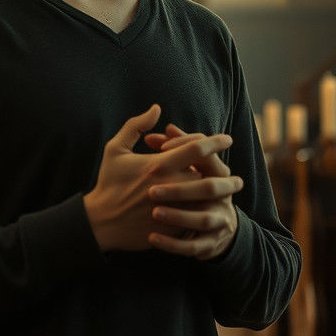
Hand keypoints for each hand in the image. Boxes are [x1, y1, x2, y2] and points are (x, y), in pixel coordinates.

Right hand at [83, 105, 234, 251]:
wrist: (100, 222)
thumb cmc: (108, 182)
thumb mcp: (115, 149)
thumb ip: (136, 125)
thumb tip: (157, 108)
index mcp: (159, 164)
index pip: (197, 148)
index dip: (216, 141)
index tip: (226, 139)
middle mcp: (170, 185)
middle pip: (210, 174)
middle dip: (226, 172)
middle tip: (235, 172)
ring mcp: (173, 208)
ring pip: (207, 199)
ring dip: (223, 193)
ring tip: (232, 188)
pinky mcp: (172, 227)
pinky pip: (196, 217)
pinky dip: (207, 211)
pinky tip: (215, 208)